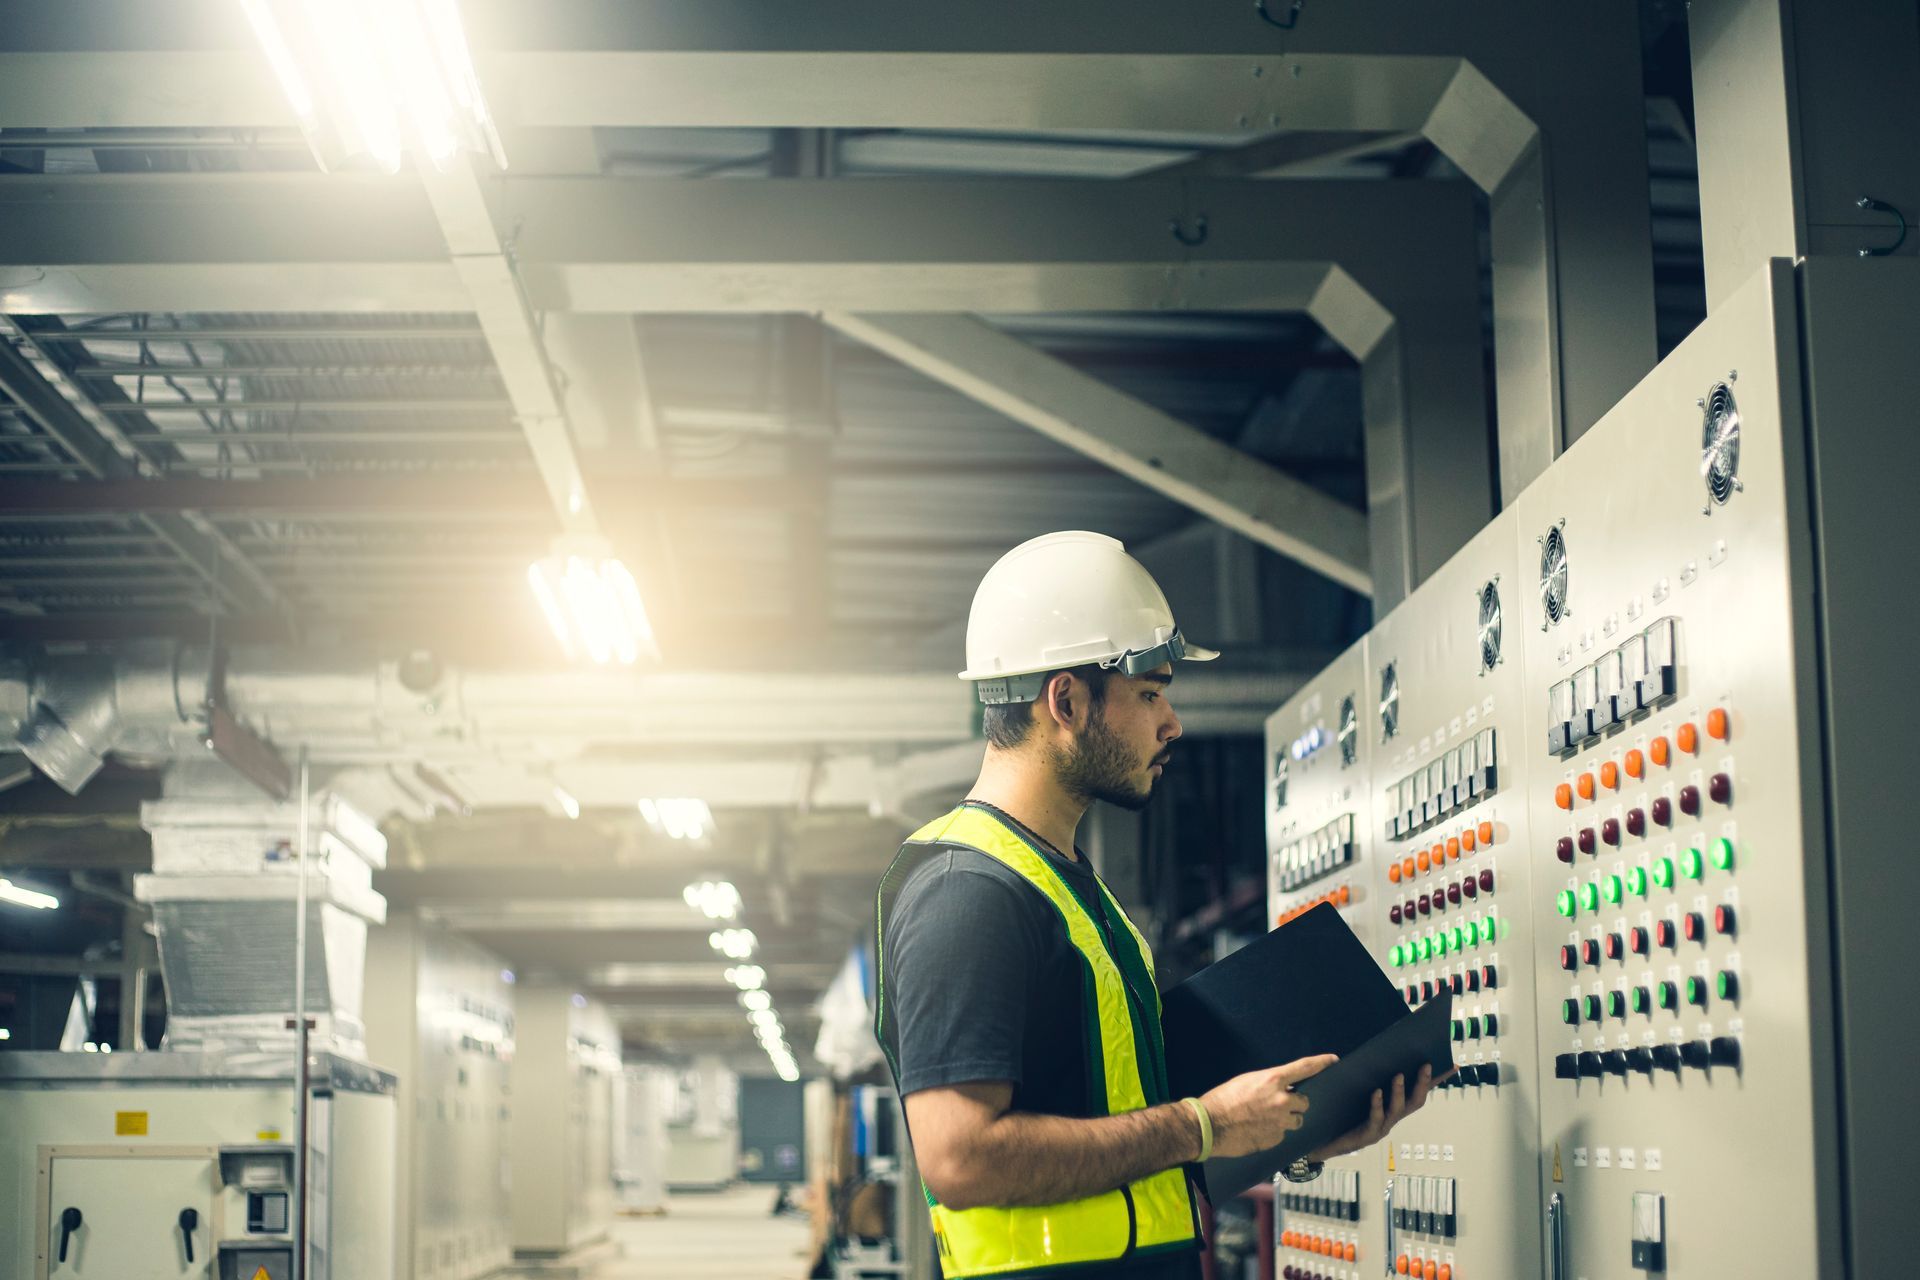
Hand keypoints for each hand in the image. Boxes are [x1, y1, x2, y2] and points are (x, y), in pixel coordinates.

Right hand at [1200, 1054, 1337, 1157]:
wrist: (1209, 1126)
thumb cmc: (1223, 1100)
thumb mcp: (1247, 1081)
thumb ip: (1269, 1084)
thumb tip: (1282, 1088)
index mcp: (1273, 1080)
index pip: (1305, 1067)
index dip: (1322, 1062)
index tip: (1333, 1060)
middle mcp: (1281, 1101)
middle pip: (1304, 1101)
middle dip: (1295, 1103)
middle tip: (1279, 1105)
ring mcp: (1280, 1122)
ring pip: (1296, 1121)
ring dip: (1287, 1119)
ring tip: (1266, 1119)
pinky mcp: (1275, 1139)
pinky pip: (1283, 1135)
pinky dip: (1274, 1133)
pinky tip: (1258, 1130)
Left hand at [1308, 1063, 1451, 1160]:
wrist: (1322, 1140)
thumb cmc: (1340, 1114)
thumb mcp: (1357, 1090)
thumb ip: (1369, 1075)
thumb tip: (1377, 1049)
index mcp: (1392, 1106)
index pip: (1419, 1091)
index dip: (1435, 1080)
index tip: (1450, 1064)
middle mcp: (1391, 1118)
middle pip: (1415, 1101)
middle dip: (1422, 1083)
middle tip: (1425, 1064)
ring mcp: (1381, 1127)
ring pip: (1397, 1110)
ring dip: (1398, 1091)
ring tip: (1397, 1074)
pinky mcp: (1367, 1135)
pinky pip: (1375, 1119)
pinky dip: (1377, 1104)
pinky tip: (1376, 1092)